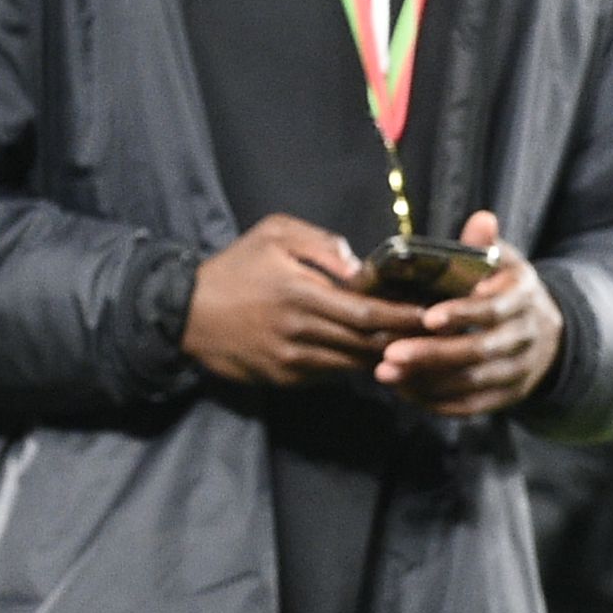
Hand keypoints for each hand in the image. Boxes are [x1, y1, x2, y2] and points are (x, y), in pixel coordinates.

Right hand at [183, 214, 418, 387]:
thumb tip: (360, 269)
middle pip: (366, 343)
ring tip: (403, 345)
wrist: (183, 313)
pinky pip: (329, 375)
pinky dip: (349, 365)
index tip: (429, 315)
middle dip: (401, 340)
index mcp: (300, 293)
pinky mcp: (282, 378)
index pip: (367, 313)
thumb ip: (322, 243)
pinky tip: (361, 354)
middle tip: (428, 334)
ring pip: (351, 364)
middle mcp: (299, 331)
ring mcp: (290, 360)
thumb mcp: (274, 234)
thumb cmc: (234, 268)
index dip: (403, 317)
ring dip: (379, 356)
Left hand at [373, 211, 562, 420]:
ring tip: (385, 374)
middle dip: (433, 354)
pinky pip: (472, 406)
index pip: (494, 309)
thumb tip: (482, 219)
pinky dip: (438, 402)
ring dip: (428, 381)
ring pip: (473, 382)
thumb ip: (486, 245)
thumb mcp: (503, 263)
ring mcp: (518, 369)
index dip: (462, 314)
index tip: (428, 317)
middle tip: (389, 354)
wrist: (547, 335)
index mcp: (522, 297)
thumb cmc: (505, 290)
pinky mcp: (507, 396)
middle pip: (479, 351)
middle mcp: (524, 336)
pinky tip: (404, 391)